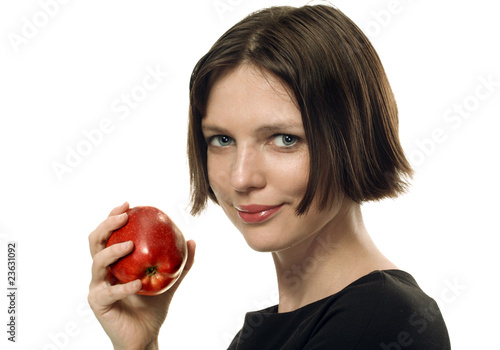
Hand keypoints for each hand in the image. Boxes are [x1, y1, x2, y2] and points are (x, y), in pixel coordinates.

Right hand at [88, 202, 195, 349]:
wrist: (145, 335)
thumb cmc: (153, 306)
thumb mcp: (169, 281)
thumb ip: (180, 263)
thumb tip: (192, 240)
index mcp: (115, 261)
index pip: (109, 234)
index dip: (114, 216)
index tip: (129, 204)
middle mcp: (102, 270)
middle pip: (95, 241)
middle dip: (107, 225)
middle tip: (124, 217)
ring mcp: (97, 286)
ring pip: (97, 262)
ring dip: (112, 251)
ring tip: (130, 246)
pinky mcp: (98, 303)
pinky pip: (109, 292)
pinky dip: (123, 286)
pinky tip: (138, 283)